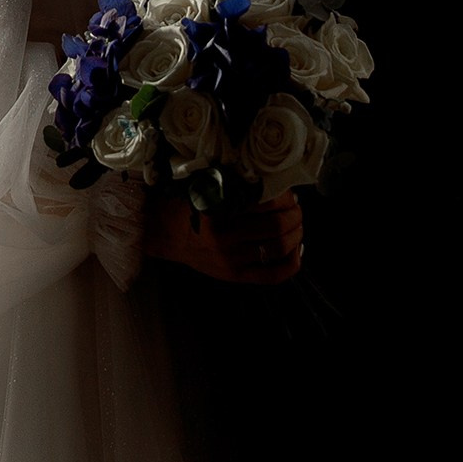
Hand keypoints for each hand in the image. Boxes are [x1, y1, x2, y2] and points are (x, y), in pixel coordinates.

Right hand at [142, 188, 302, 284]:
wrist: (166, 235)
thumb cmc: (187, 206)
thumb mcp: (206, 189)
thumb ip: (235, 186)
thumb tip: (274, 184)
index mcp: (218, 212)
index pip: (264, 203)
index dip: (283, 197)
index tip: (287, 193)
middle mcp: (225, 238)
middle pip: (276, 226)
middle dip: (294, 215)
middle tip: (296, 207)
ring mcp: (231, 260)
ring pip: (278, 248)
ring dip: (296, 234)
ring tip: (297, 224)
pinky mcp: (235, 276)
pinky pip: (273, 275)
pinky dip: (291, 262)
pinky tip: (296, 249)